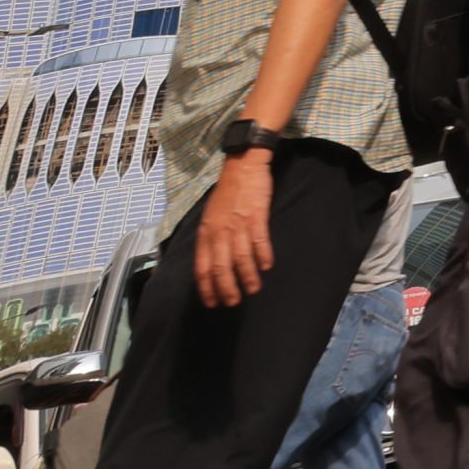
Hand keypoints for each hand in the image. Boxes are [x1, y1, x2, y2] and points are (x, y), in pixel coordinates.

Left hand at [193, 153, 276, 308]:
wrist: (243, 166)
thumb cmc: (228, 192)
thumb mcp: (210, 215)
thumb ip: (211, 237)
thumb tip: (212, 262)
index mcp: (206, 232)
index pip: (202, 267)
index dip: (207, 287)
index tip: (212, 302)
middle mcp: (219, 231)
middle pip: (220, 267)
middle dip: (226, 288)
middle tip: (233, 302)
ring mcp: (237, 224)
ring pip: (240, 258)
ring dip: (247, 276)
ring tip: (253, 289)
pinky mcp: (256, 216)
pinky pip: (259, 241)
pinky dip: (263, 256)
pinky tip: (267, 266)